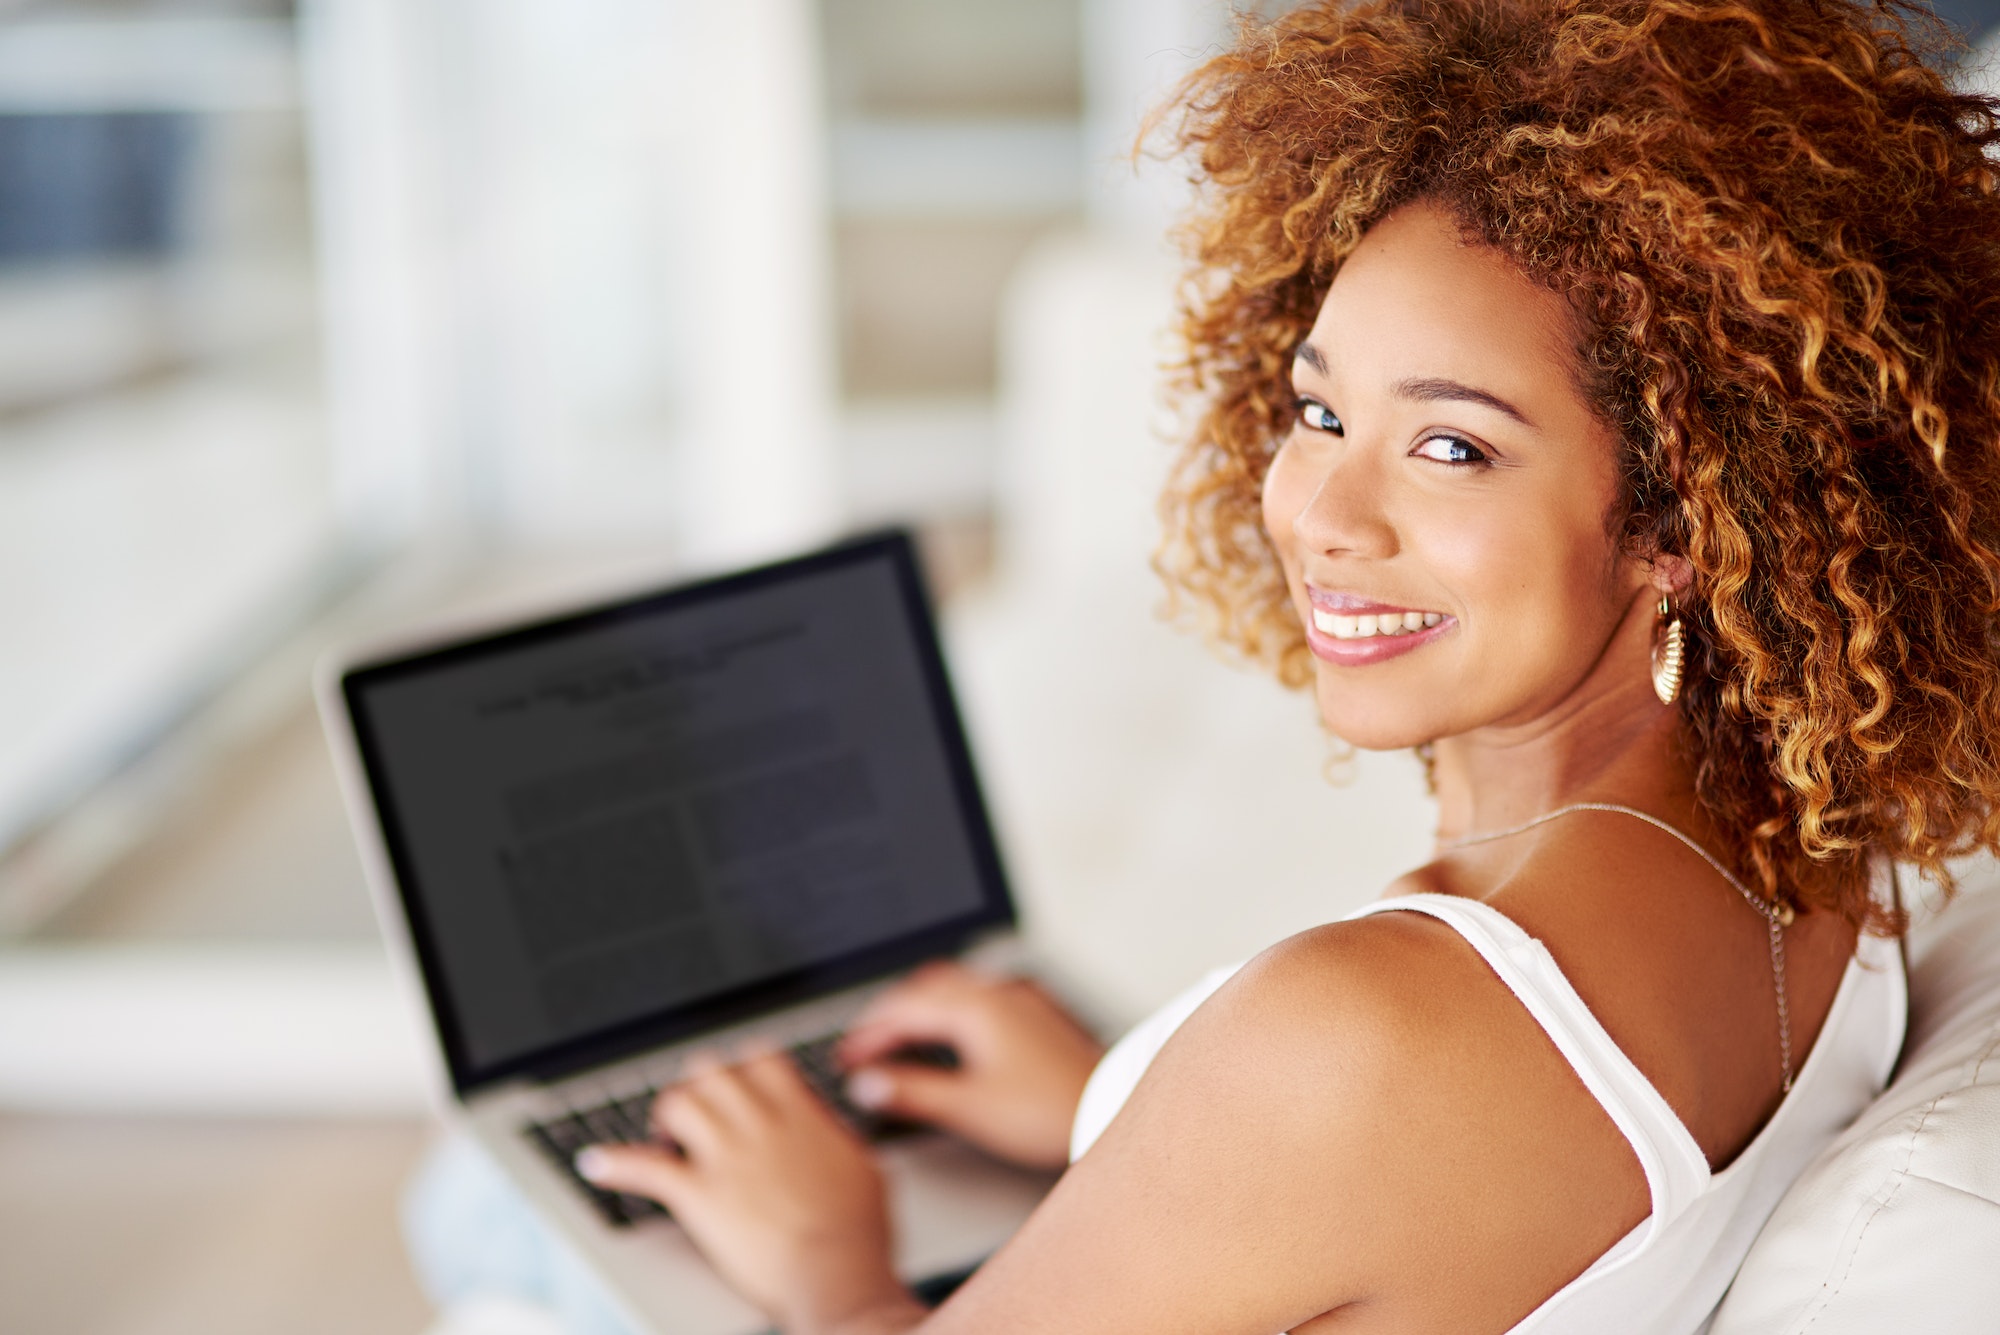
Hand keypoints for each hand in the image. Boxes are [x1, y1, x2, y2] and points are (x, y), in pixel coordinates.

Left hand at [576, 1049, 923, 1333]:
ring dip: (665, 1116)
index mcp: (800, 1116)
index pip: (761, 1058)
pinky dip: (614, 1163)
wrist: (836, 1272)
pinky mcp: (700, 1194)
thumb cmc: (858, 1233)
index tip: (739, 1083)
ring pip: (677, 1101)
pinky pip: (644, 1167)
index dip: (743, 1067)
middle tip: (700, 1114)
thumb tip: (828, 1128)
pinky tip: (596, 1163)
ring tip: (664, 1137)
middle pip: (711, 1070)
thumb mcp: (863, 1168)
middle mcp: (759, 1125)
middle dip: (700, 1086)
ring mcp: (726, 1157)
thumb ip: (835, 1139)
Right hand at [838, 962, 1105, 1169]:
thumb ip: (913, 1092)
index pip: (903, 1011)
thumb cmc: (1047, 1111)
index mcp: (973, 1009)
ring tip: (899, 1027)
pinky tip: (954, 1025)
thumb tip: (869, 1084)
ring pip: (954, 985)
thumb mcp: (969, 1107)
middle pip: (925, 990)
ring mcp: (1019, 999)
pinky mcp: (1036, 1013)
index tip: (846, 1056)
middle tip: (865, 1041)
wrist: (1108, 1108)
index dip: (868, 1034)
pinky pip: (979, 993)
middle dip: (890, 1013)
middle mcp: (995, 994)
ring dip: (920, 1003)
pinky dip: (950, 1005)